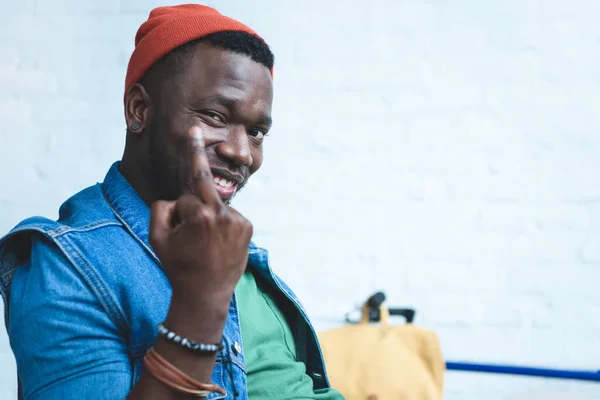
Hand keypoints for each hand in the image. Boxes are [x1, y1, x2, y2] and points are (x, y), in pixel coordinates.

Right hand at [149, 126, 252, 317]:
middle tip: (195, 129)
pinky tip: (219, 244)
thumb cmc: (178, 267)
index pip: (183, 199)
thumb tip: (176, 198)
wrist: (205, 296)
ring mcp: (238, 220)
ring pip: (215, 206)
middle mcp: (222, 213)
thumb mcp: (157, 239)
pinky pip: (229, 216)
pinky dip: (222, 224)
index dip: (177, 216)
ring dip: (209, 216)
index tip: (190, 134)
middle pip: (205, 182)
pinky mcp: (248, 227)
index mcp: (200, 214)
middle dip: (196, 154)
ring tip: (207, 245)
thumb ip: (160, 210)